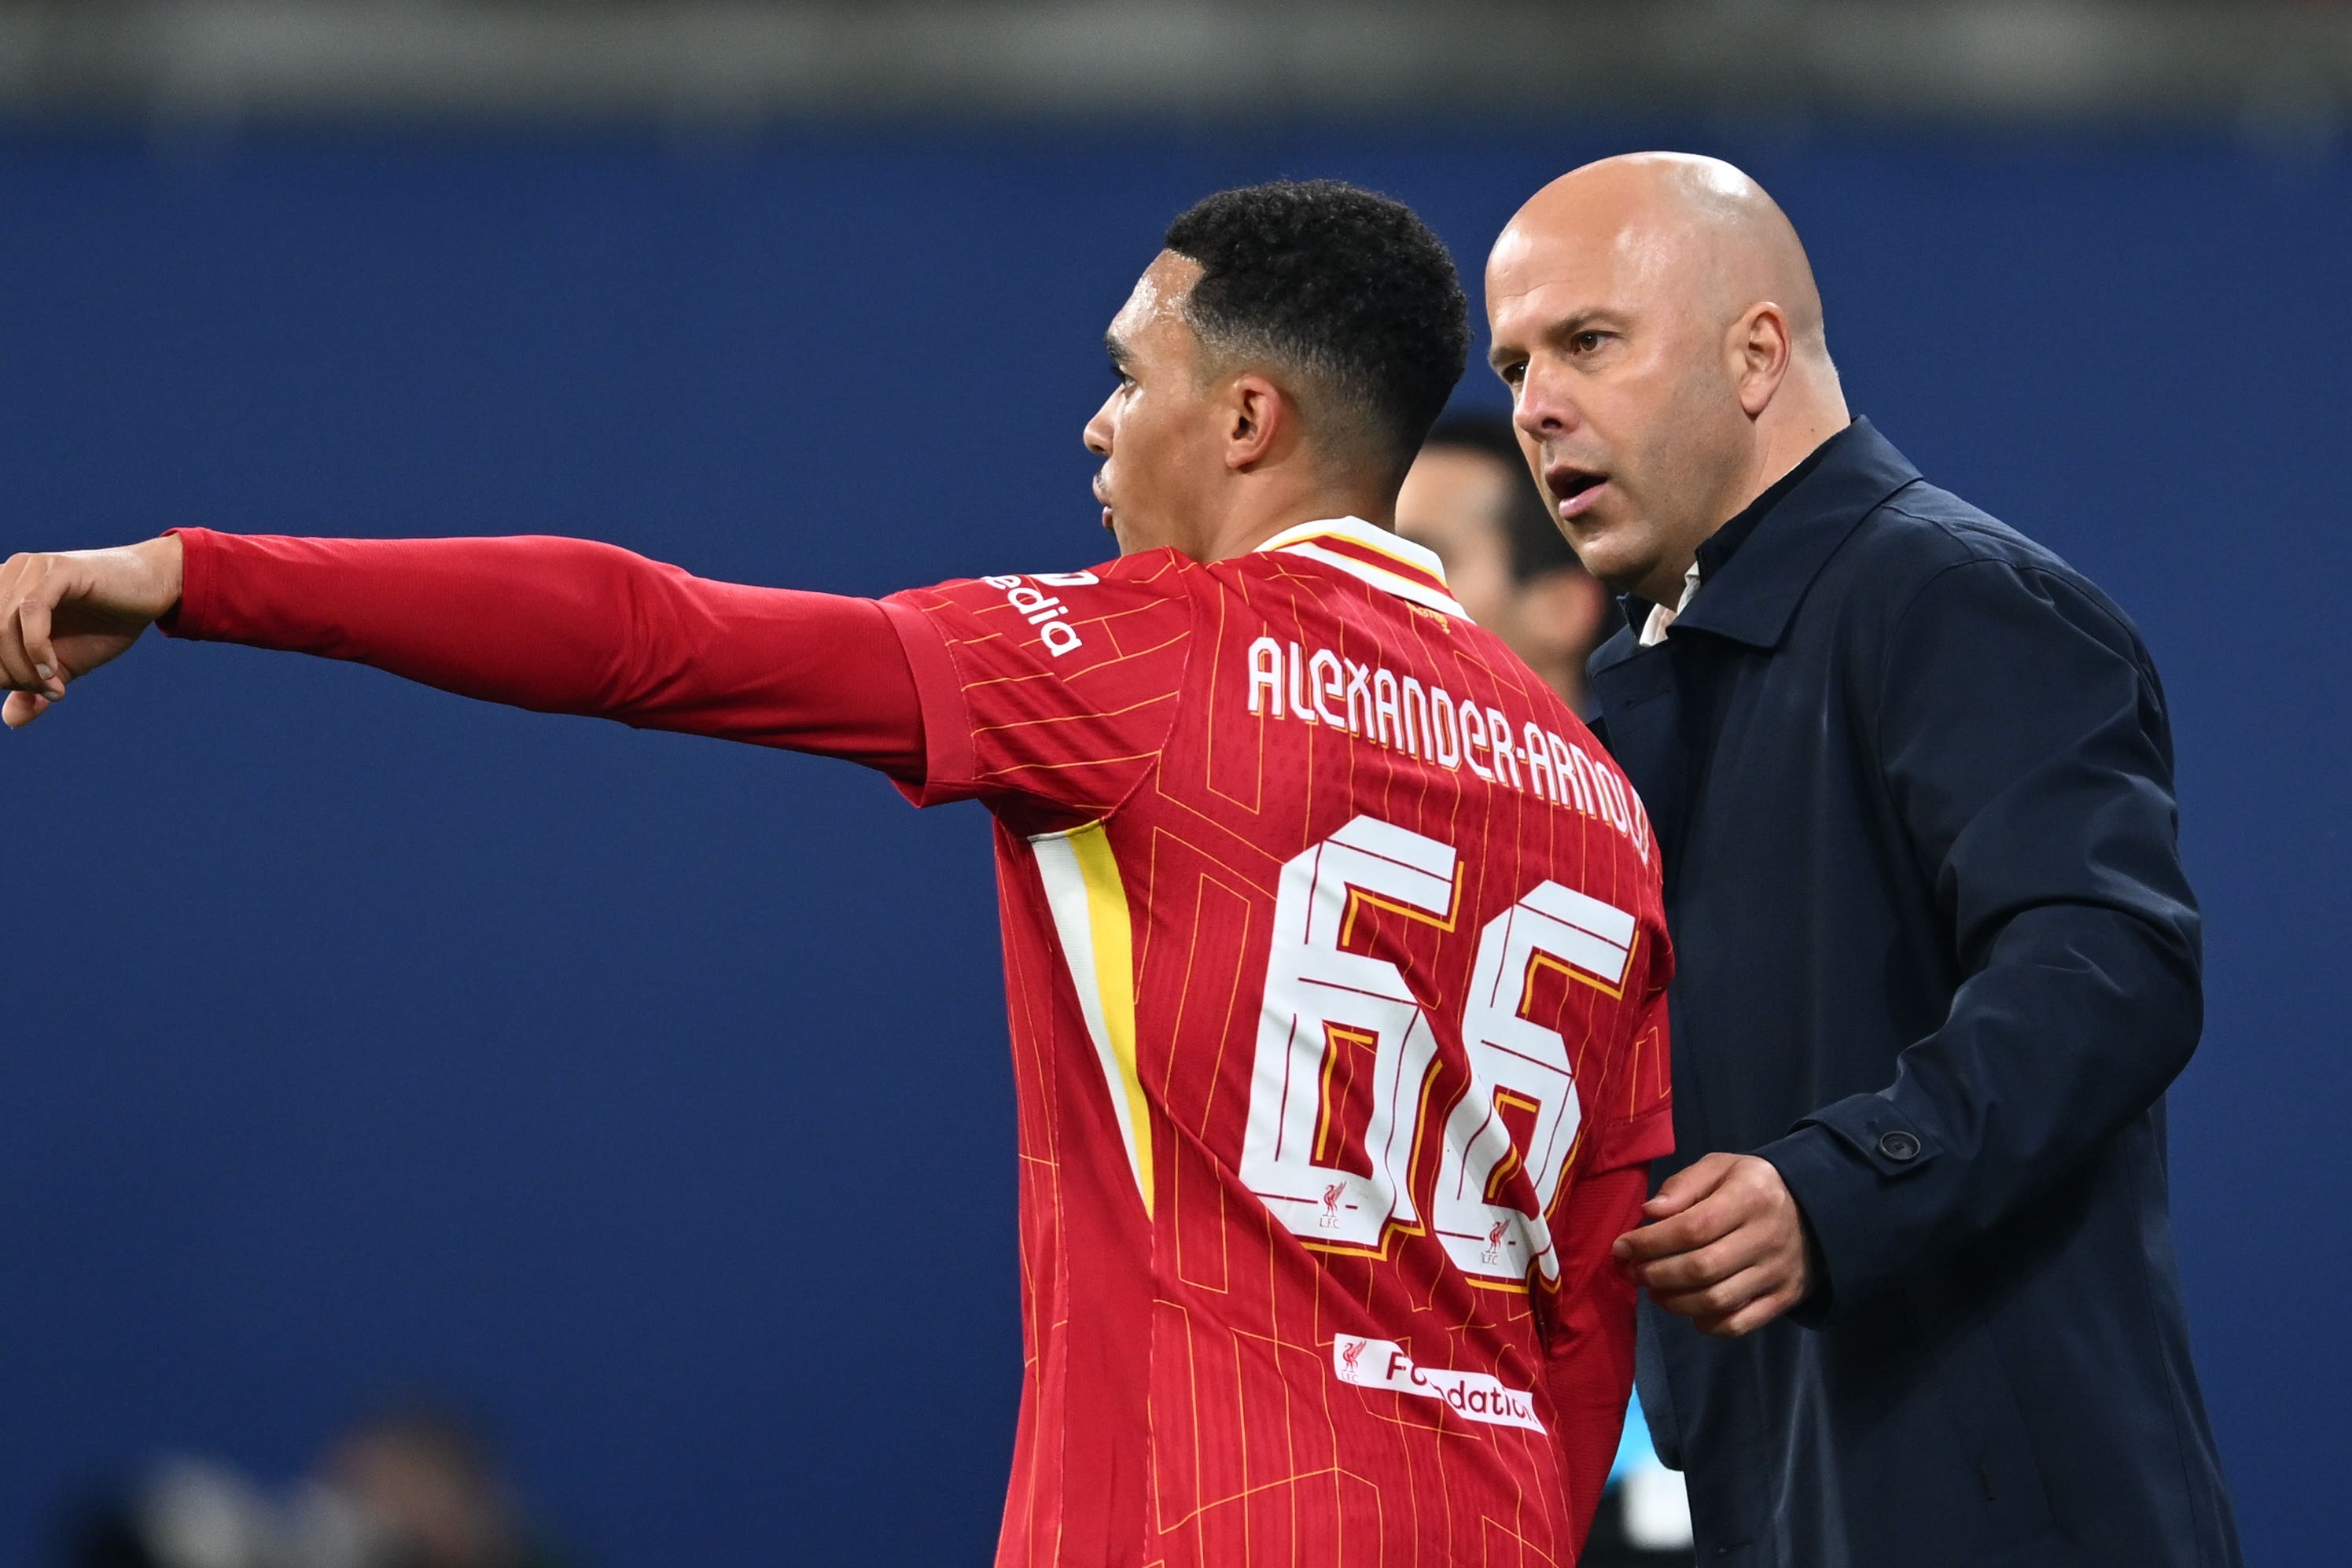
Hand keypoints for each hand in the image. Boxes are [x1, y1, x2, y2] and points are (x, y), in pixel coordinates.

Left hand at [0, 536, 183, 727]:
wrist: (154, 591)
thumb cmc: (105, 623)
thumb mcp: (64, 664)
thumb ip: (33, 688)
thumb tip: (12, 720)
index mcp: (1, 592)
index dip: (1, 674)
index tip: (36, 694)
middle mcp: (7, 574)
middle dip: (12, 674)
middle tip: (47, 692)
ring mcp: (30, 569)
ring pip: (2, 627)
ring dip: (24, 667)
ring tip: (53, 686)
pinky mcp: (57, 569)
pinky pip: (32, 612)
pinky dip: (36, 648)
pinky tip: (53, 669)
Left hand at [1613, 1152, 1813, 1337]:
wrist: (1814, 1209)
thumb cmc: (1752, 1186)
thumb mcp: (1721, 1168)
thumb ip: (1683, 1185)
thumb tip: (1650, 1213)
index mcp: (1749, 1197)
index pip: (1692, 1228)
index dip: (1651, 1242)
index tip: (1621, 1248)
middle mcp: (1766, 1237)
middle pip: (1701, 1268)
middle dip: (1656, 1275)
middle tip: (1633, 1273)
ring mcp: (1777, 1272)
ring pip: (1718, 1300)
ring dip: (1676, 1302)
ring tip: (1655, 1291)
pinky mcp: (1784, 1298)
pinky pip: (1741, 1324)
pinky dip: (1708, 1324)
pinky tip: (1689, 1311)